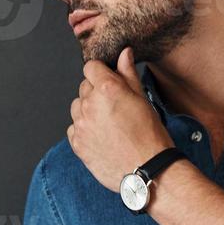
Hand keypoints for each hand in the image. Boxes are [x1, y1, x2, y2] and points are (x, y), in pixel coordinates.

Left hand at [67, 46, 173, 192]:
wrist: (147, 170)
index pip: (91, 67)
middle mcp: (90, 104)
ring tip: (108, 123)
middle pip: (84, 87)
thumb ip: (128, 75)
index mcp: (108, 89)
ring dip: (88, 110)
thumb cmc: (150, 137)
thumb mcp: (142, 100)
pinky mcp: (77, 143)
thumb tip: (124, 54)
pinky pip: (74, 128)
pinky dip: (84, 129)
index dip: (101, 72)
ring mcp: (81, 125)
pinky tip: (101, 136)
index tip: (108, 80)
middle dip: (97, 92)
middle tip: (114, 107)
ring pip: (77, 107)